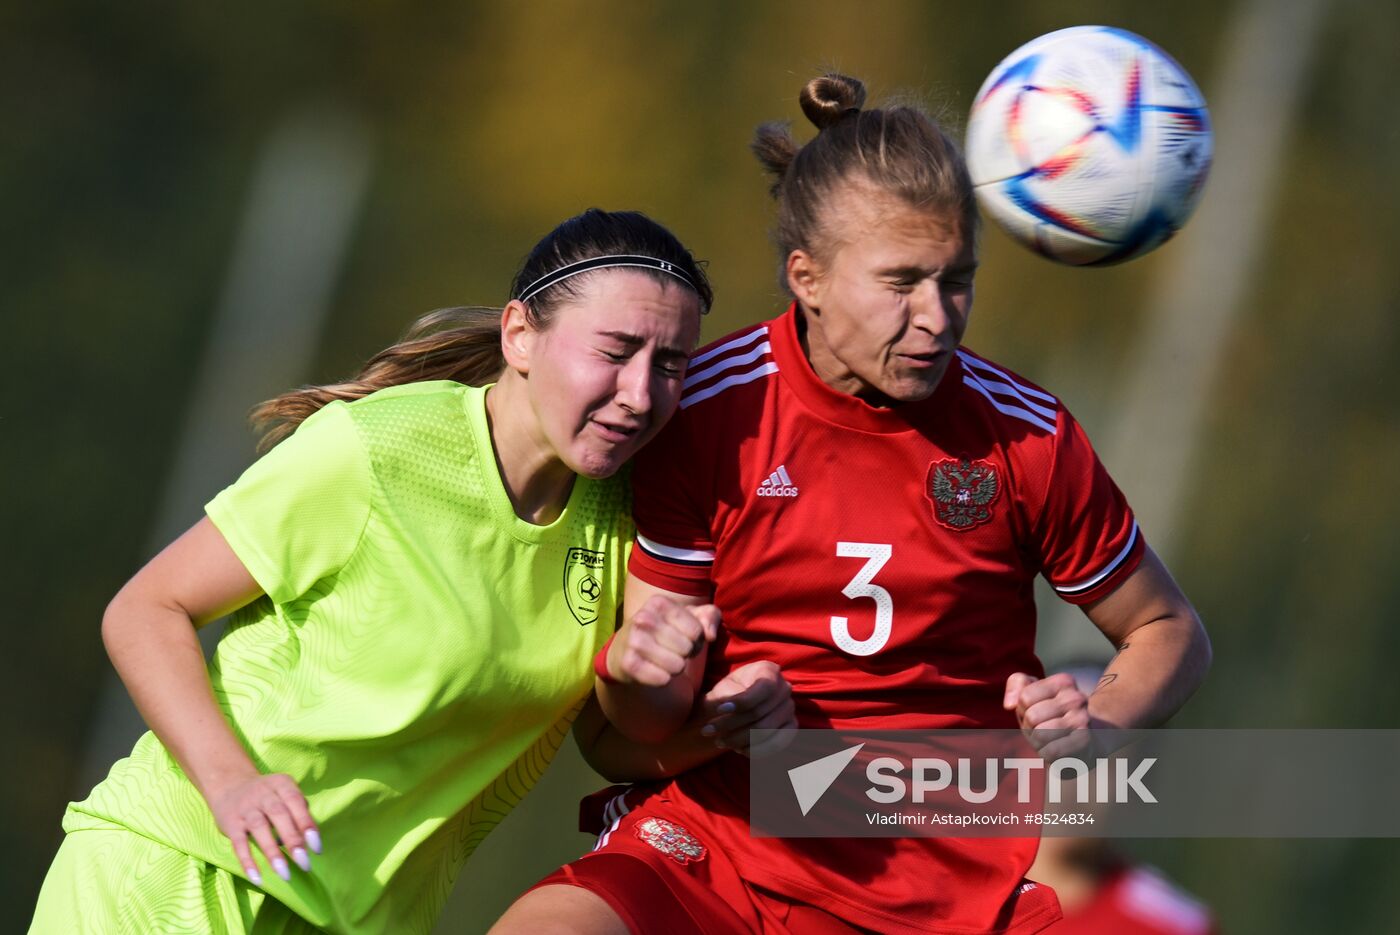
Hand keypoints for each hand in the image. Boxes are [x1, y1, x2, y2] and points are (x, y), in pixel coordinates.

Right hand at [205, 772, 320, 884]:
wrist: (230, 785)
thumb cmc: (268, 795)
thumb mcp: (284, 792)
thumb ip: (299, 810)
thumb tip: (310, 838)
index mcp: (281, 784)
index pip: (296, 802)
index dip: (307, 824)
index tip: (317, 848)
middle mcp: (263, 794)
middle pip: (279, 815)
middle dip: (293, 840)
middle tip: (304, 863)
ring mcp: (246, 809)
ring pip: (259, 828)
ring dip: (273, 852)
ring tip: (285, 874)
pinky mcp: (231, 824)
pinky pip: (239, 844)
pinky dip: (247, 861)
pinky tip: (257, 878)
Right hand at [606, 595, 720, 686]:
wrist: (626, 649)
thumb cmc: (666, 630)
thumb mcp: (691, 616)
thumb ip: (710, 616)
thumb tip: (710, 635)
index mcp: (659, 603)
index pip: (696, 631)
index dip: (697, 640)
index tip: (685, 638)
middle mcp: (643, 618)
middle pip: (687, 649)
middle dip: (685, 654)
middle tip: (673, 651)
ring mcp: (633, 641)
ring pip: (677, 666)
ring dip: (675, 668)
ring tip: (665, 659)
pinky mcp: (628, 664)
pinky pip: (663, 680)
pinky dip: (664, 679)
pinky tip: (655, 670)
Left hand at [698, 661, 796, 756]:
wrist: (733, 706)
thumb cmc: (727, 694)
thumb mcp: (722, 690)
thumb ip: (724, 697)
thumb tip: (725, 709)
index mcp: (769, 671)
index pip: (763, 688)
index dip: (741, 702)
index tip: (719, 710)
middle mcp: (784, 688)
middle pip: (760, 712)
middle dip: (731, 725)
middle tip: (708, 731)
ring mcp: (790, 709)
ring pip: (765, 731)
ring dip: (739, 740)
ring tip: (720, 741)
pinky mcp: (791, 728)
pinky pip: (777, 744)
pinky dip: (755, 750)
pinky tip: (738, 749)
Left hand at [1003, 672, 1093, 760]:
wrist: (1080, 739)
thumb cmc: (1047, 713)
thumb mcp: (1030, 692)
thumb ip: (1016, 684)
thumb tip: (1009, 704)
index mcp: (1063, 681)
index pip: (1025, 697)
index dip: (1023, 708)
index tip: (1035, 709)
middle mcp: (1076, 697)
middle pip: (1032, 716)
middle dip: (1030, 726)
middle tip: (1041, 726)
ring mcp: (1083, 719)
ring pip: (1041, 734)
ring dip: (1037, 741)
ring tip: (1047, 737)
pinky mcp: (1085, 742)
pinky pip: (1052, 750)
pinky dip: (1046, 753)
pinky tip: (1054, 748)